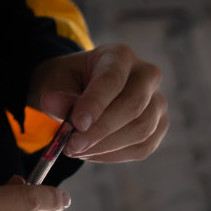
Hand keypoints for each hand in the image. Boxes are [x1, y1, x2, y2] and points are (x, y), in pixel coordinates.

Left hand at [28, 43, 167, 162]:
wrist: (81, 89)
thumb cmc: (69, 81)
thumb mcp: (56, 82)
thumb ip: (57, 94)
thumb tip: (52, 103)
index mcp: (120, 55)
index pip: (113, 79)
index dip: (96, 103)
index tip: (77, 124)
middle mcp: (146, 75)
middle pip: (133, 106)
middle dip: (101, 130)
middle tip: (72, 145)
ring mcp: (157, 101)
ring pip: (141, 130)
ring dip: (105, 146)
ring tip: (76, 149)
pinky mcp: (159, 126)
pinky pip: (142, 147)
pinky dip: (113, 155)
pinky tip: (91, 152)